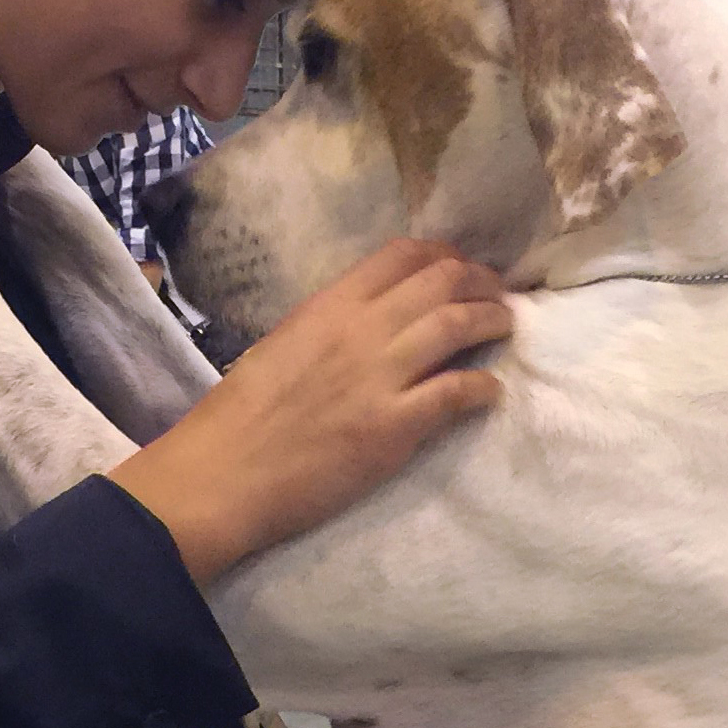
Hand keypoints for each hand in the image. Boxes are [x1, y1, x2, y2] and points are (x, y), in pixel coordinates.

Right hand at [108, 241, 511, 585]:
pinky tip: (491, 391)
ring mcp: (379, 376)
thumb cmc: (241, 415)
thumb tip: (374, 322)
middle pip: (441, 281)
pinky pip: (456, 392)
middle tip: (495, 295)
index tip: (460, 268)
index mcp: (329, 305)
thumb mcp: (284, 344)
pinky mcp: (392, 427)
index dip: (444, 254)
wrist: (223, 473)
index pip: (402, 254)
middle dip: (479, 282)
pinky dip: (483, 387)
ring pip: (457, 325)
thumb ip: (331, 326)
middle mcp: (360, 329)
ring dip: (491, 321)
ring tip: (504, 327)